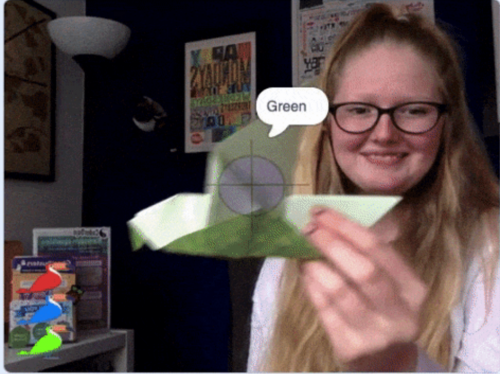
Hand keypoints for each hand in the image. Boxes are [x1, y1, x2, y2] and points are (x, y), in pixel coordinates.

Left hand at [300, 207, 426, 369]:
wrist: (387, 364)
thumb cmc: (384, 311)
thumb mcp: (392, 285)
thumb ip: (370, 257)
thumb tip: (330, 222)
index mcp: (412, 289)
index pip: (379, 249)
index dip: (347, 227)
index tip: (322, 212)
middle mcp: (399, 313)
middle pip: (363, 270)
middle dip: (331, 243)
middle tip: (308, 228)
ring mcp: (375, 334)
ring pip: (339, 291)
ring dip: (316, 265)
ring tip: (303, 252)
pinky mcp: (350, 348)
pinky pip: (324, 309)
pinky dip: (310, 285)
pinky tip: (305, 272)